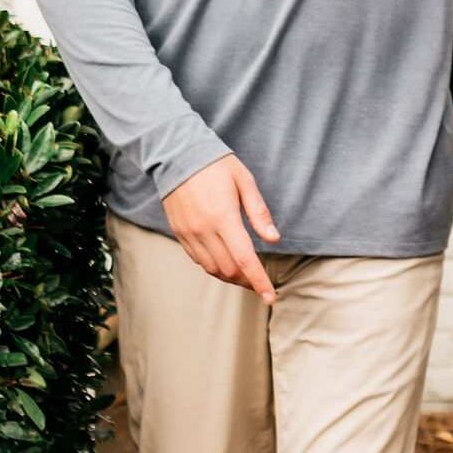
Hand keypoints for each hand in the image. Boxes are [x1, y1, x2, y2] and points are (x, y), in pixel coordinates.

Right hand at [161, 155, 280, 303]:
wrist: (177, 155)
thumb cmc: (217, 165)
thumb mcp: (245, 181)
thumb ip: (259, 213)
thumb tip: (274, 239)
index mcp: (223, 217)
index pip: (244, 259)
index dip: (259, 281)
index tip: (270, 297)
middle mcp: (203, 230)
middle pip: (229, 269)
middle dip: (248, 281)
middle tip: (262, 283)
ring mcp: (188, 233)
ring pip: (212, 269)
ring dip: (231, 277)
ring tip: (246, 276)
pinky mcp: (179, 233)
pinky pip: (198, 260)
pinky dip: (213, 267)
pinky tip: (225, 263)